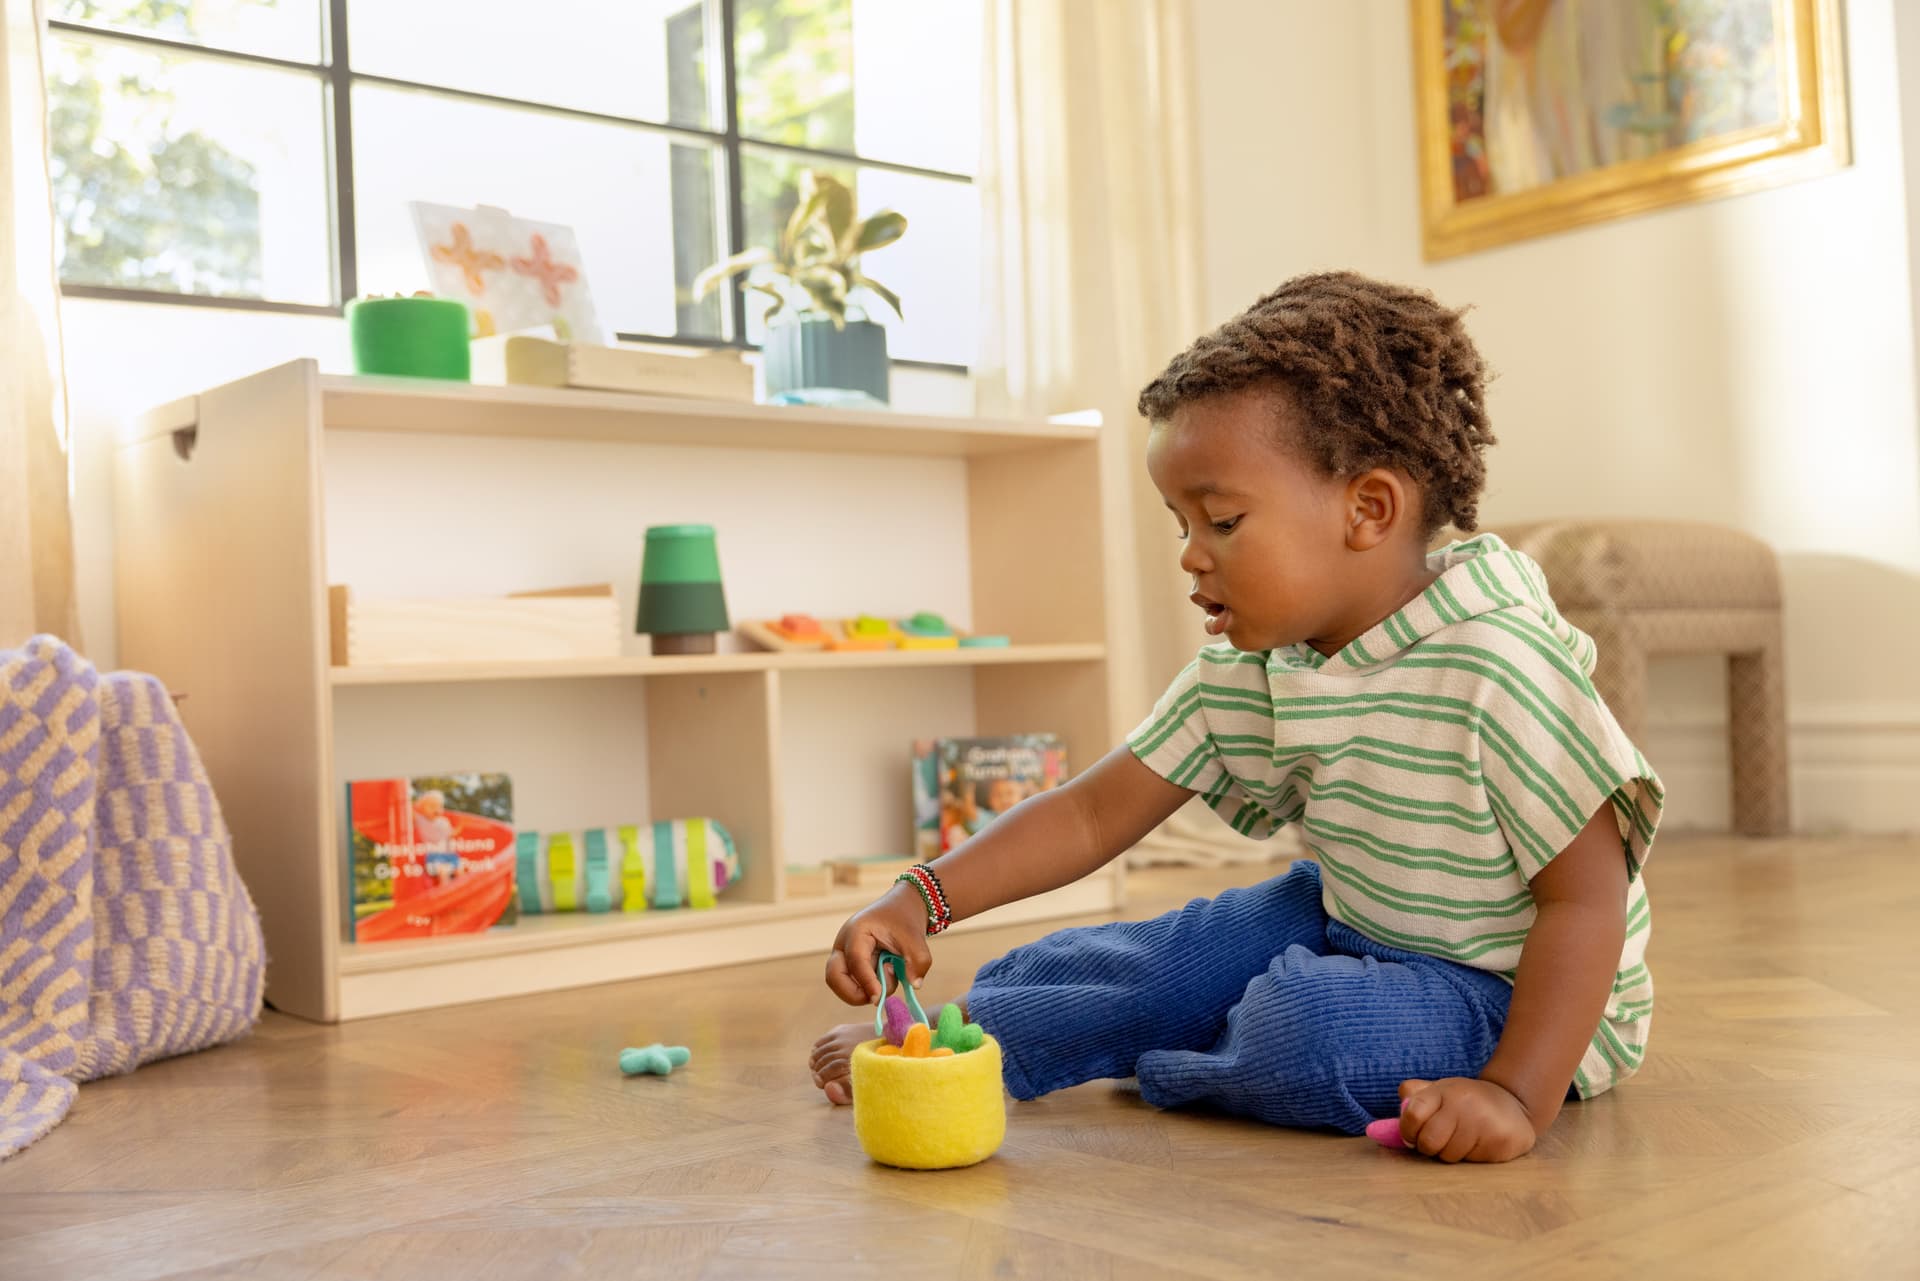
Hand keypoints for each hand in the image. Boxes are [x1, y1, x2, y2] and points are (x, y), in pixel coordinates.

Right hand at [824, 883, 930, 1005]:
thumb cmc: (904, 919)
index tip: (879, 998)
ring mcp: (845, 955)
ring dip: (865, 990)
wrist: (901, 908)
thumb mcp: (915, 938)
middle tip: (878, 996)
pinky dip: (869, 987)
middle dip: (854, 993)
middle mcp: (844, 944)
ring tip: (890, 971)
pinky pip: (853, 984)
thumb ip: (918, 961)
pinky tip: (886, 972)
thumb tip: (915, 985)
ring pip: (843, 984)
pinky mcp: (850, 965)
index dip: (866, 982)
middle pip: (834, 977)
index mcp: (856, 931)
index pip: (855, 961)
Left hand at [1396, 1077, 1537, 1162]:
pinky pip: (1471, 1161)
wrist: (1513, 1105)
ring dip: (1451, 1153)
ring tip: (1464, 1138)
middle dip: (1429, 1147)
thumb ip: (1411, 1102)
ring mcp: (1482, 1121)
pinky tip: (1481, 1142)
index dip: (1407, 1131)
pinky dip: (1471, 1157)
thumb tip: (1376, 1129)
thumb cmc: (1465, 1102)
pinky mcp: (1499, 1140)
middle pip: (1428, 1142)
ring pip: (1448, 1156)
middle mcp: (1461, 1103)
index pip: (1411, 1114)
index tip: (1413, 1135)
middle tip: (1441, 1138)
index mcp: (1442, 1090)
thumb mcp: (1438, 1092)